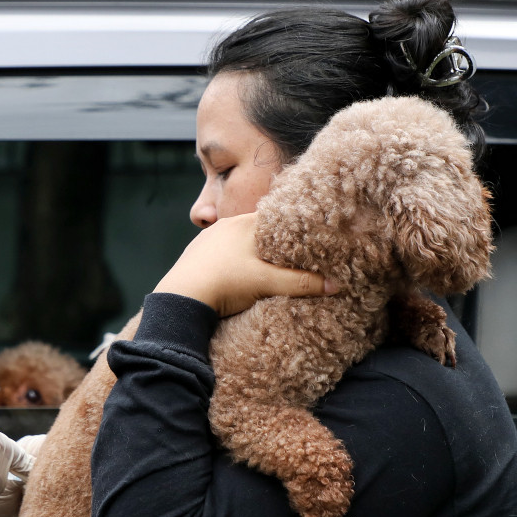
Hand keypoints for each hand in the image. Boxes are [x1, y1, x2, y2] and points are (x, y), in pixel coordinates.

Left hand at [155, 213, 333, 316]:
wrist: (180, 299)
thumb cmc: (225, 283)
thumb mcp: (267, 282)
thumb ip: (302, 283)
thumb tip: (336, 285)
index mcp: (244, 223)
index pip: (276, 217)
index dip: (294, 228)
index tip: (309, 239)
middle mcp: (225, 225)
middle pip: (258, 230)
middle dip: (274, 243)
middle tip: (291, 256)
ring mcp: (207, 240)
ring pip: (238, 242)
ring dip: (251, 253)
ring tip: (264, 268)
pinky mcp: (195, 255)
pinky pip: (221, 254)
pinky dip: (232, 262)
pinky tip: (236, 275)